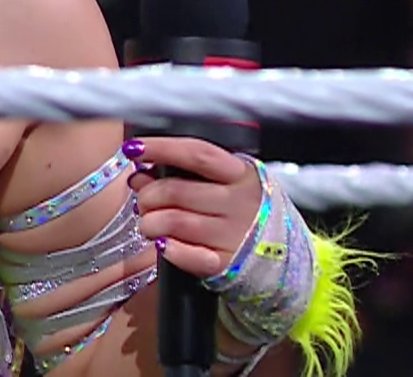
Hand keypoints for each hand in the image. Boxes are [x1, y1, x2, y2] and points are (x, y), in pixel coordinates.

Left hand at [125, 136, 264, 277]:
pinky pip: (185, 255)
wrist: (278, 257)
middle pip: (176, 191)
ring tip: (149, 223)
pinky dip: (167, 248)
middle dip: (148, 194)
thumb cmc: (241, 211)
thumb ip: (183, 175)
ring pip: (173, 222)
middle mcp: (239, 203)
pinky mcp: (225, 264)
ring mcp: (233, 235)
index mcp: (240, 174)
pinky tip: (162, 243)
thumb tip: (140, 174)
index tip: (133, 149)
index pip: (197, 154)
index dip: (161, 148)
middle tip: (142, 200)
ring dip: (150, 222)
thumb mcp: (222, 184)